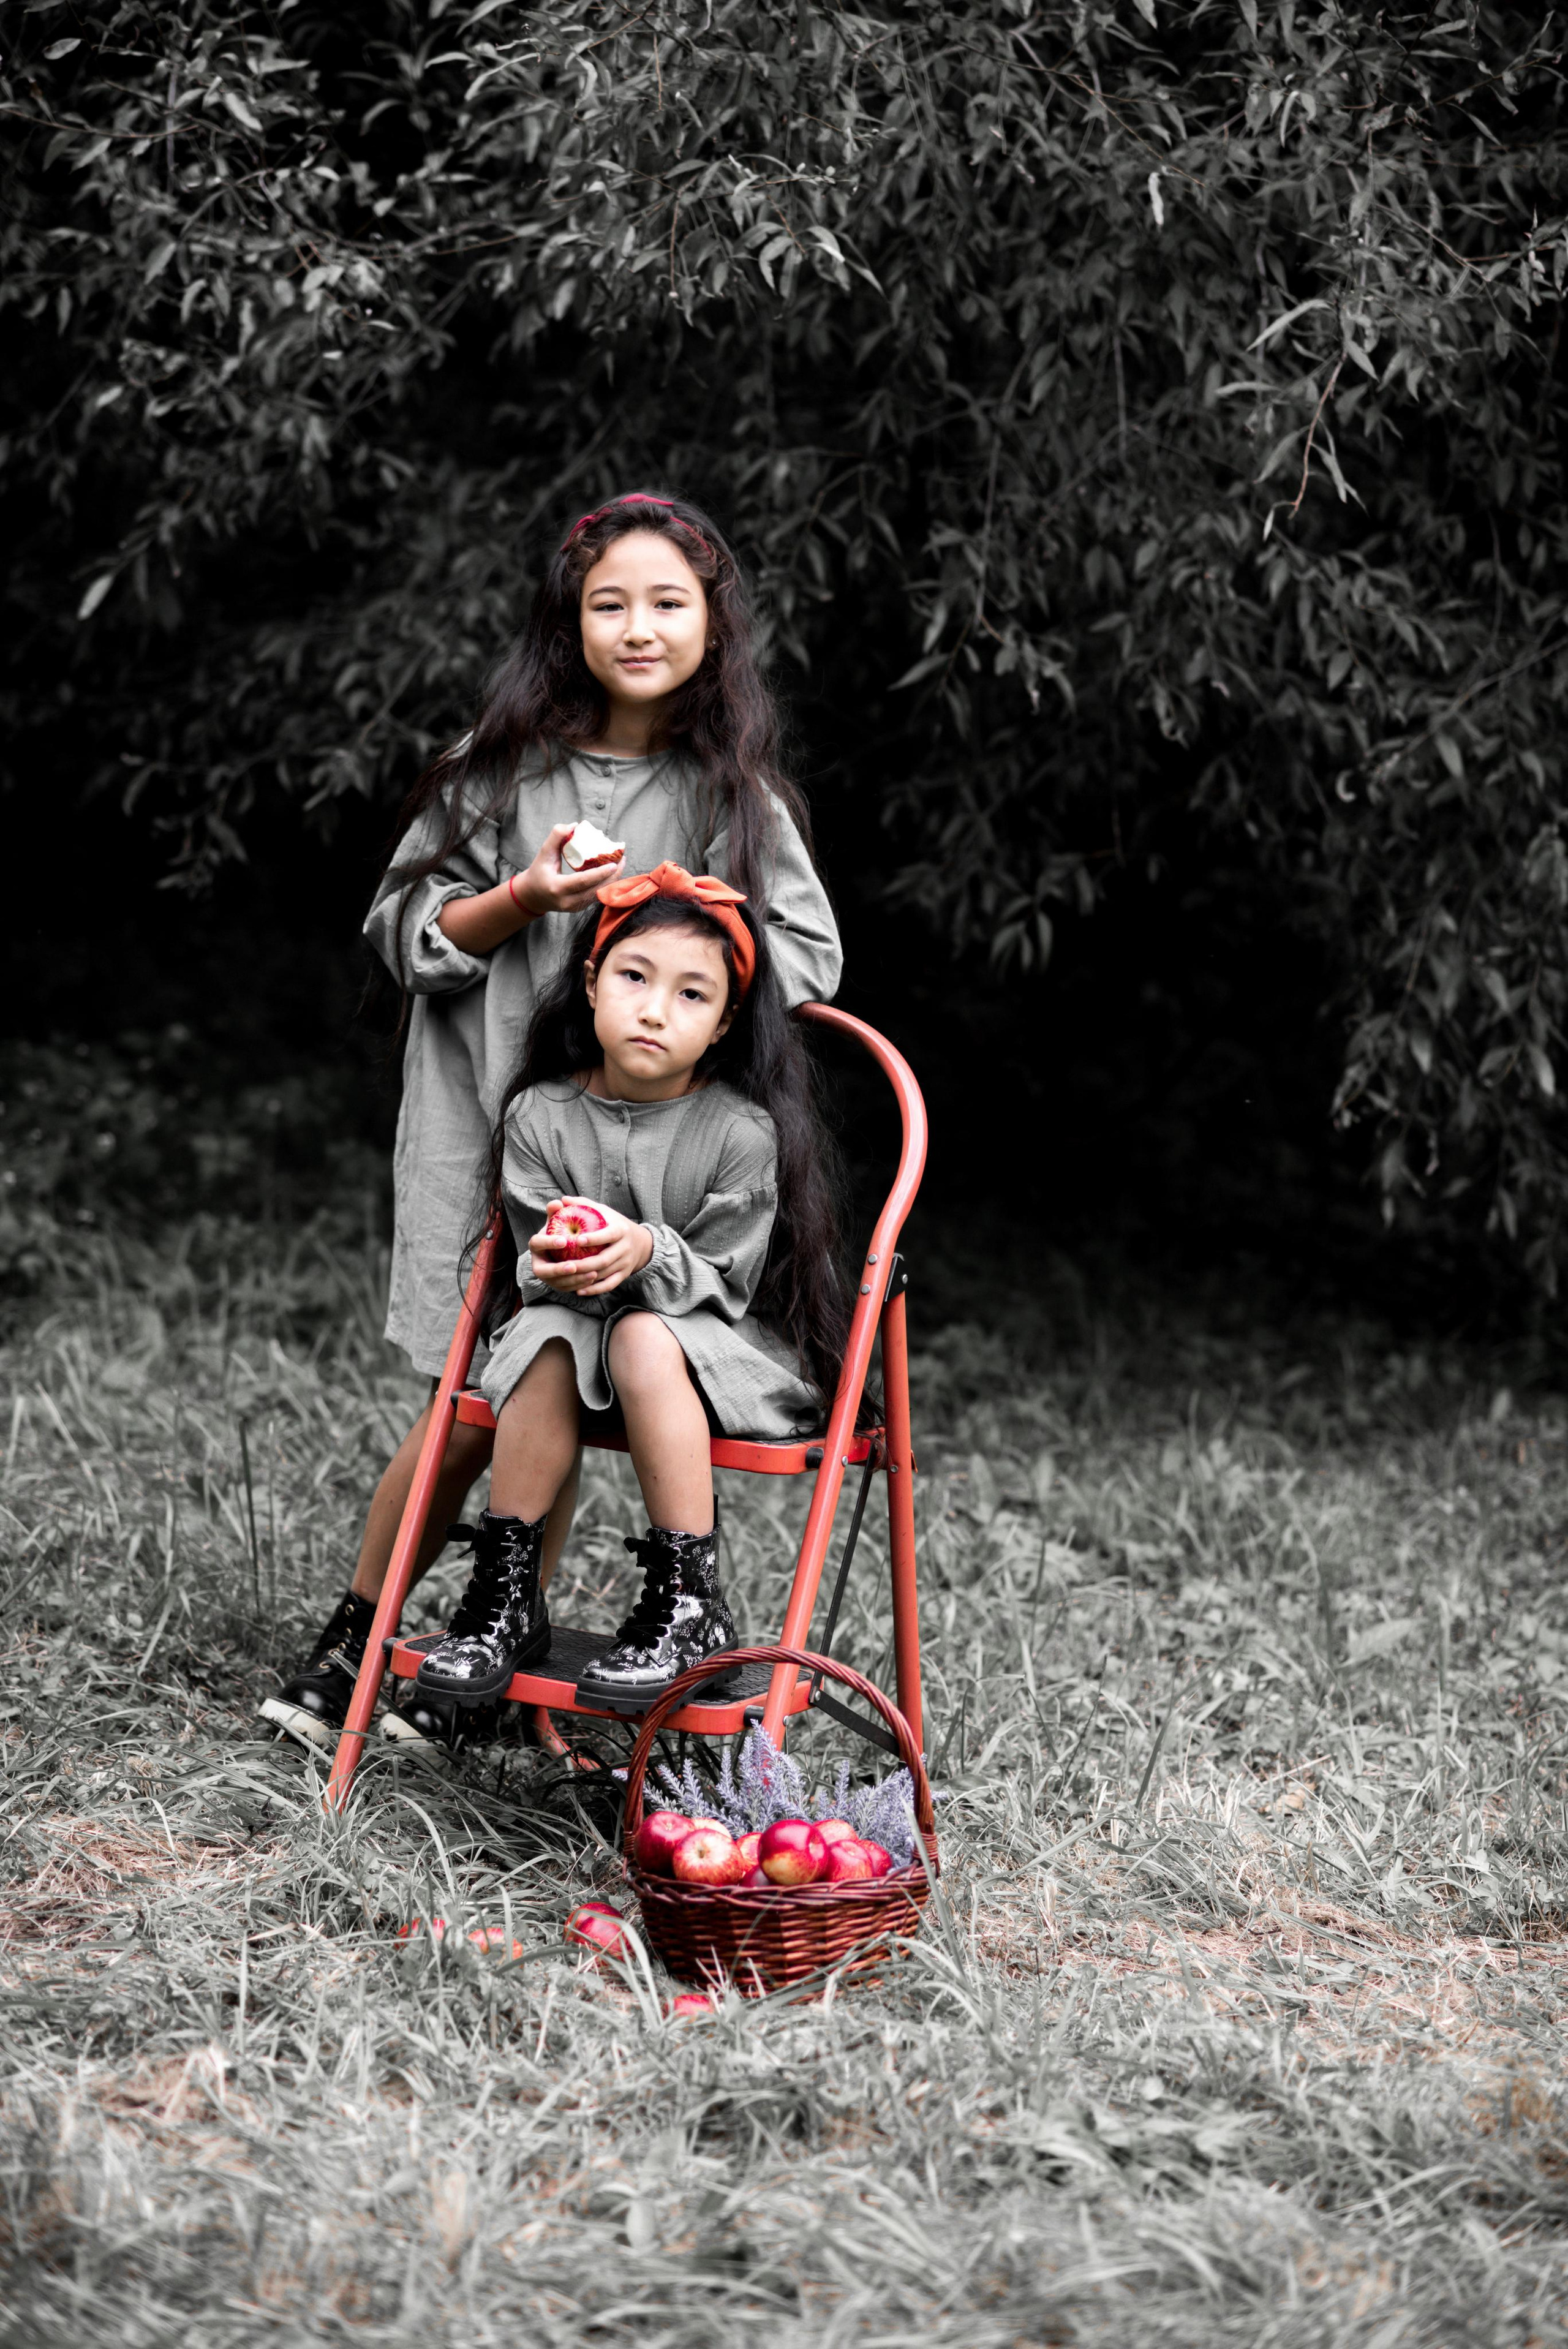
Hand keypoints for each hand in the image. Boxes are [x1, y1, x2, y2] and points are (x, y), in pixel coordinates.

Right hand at [509, 823, 625, 919]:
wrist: (533, 896)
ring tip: (621, 863)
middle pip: (596, 890)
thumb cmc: (538, 872)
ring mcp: (575, 907)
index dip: (600, 873)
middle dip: (613, 876)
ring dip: (612, 880)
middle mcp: (567, 901)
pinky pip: (596, 896)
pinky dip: (606, 884)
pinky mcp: (580, 908)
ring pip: (599, 895)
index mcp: (557, 888)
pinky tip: (613, 872)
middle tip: (622, 859)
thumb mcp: (544, 853)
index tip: (614, 863)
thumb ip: (556, 837)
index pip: (583, 881)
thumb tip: (575, 825)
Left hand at [529, 1197, 653, 1297]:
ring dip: (587, 1278)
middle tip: (567, 1265)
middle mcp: (626, 1248)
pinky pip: (609, 1285)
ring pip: (605, 1273)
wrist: (641, 1242)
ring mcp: (626, 1263)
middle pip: (605, 1259)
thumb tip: (562, 1199)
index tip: (577, 1240)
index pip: (608, 1235)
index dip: (594, 1238)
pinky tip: (580, 1290)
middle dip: (585, 1264)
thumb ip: (584, 1204)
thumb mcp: (604, 1211)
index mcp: (621, 1230)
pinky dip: (595, 1290)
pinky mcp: (624, 1275)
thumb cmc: (614, 1223)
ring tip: (569, 1277)